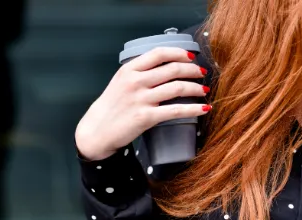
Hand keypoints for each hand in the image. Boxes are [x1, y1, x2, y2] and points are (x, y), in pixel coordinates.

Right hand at [74, 47, 208, 159]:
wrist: (96, 131)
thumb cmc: (110, 107)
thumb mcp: (120, 82)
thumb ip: (138, 72)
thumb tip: (166, 67)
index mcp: (128, 70)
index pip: (159, 53)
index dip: (179, 53)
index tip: (191, 56)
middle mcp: (135, 82)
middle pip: (172, 69)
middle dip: (193, 70)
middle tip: (202, 73)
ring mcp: (140, 99)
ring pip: (177, 87)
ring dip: (196, 88)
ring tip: (204, 90)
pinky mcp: (146, 117)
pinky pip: (176, 110)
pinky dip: (194, 109)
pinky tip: (204, 108)